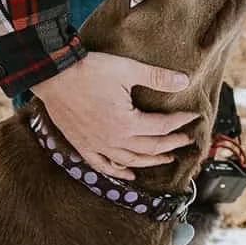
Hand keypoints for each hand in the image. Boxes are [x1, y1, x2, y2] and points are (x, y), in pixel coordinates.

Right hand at [30, 52, 195, 179]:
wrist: (53, 76)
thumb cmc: (88, 71)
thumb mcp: (127, 70)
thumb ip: (157, 77)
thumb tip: (184, 81)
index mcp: (127, 123)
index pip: (161, 127)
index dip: (179, 122)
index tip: (191, 117)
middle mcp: (114, 140)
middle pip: (150, 148)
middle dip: (170, 145)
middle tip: (185, 140)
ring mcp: (97, 145)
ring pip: (129, 161)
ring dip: (150, 161)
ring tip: (165, 158)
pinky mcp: (83, 145)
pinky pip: (103, 165)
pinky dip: (118, 172)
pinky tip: (129, 174)